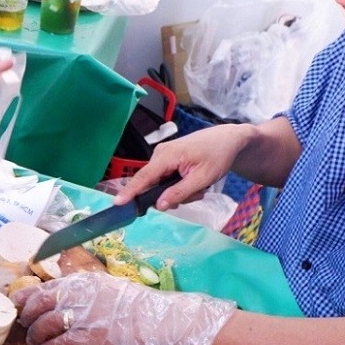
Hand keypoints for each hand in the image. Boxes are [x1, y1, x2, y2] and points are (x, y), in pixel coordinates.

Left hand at [14, 271, 235, 344]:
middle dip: (27, 316)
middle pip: (39, 305)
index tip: (17, 302)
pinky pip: (57, 344)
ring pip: (44, 325)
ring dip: (34, 336)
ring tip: (33, 343)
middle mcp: (78, 295)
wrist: (158, 319)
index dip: (26, 296)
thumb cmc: (137, 306)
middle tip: (24, 325)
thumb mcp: (108, 288)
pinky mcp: (88, 337)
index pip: (45, 286)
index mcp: (82, 282)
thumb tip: (66, 298)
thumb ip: (86, 291)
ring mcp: (82, 316)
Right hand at [112, 123, 248, 210]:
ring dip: (178, 192)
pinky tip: (193, 181)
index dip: (130, 192)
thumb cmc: (218, 155)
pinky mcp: (167, 160)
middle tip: (195, 194)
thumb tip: (159, 205)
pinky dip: (178, 185)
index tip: (117, 203)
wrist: (228, 139)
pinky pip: (165, 180)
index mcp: (167, 156)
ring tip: (198, 187)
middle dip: (172, 195)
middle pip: (153, 185)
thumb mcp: (202, 178)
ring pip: (160, 185)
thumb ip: (179, 192)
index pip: (144, 177)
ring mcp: (162, 157)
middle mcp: (159, 155)